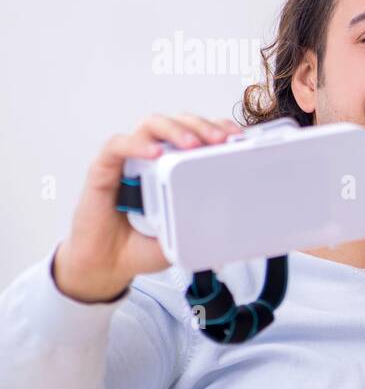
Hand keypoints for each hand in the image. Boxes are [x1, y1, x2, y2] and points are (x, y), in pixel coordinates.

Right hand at [53, 113, 243, 301]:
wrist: (109, 265)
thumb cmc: (145, 244)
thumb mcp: (185, 233)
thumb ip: (204, 219)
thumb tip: (236, 215)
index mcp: (175, 165)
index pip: (198, 133)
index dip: (217, 128)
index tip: (239, 137)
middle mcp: (152, 156)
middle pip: (178, 122)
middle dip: (202, 125)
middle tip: (221, 140)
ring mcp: (128, 160)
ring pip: (150, 126)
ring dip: (174, 129)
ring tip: (192, 144)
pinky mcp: (102, 170)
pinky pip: (117, 147)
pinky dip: (136, 145)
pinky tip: (154, 154)